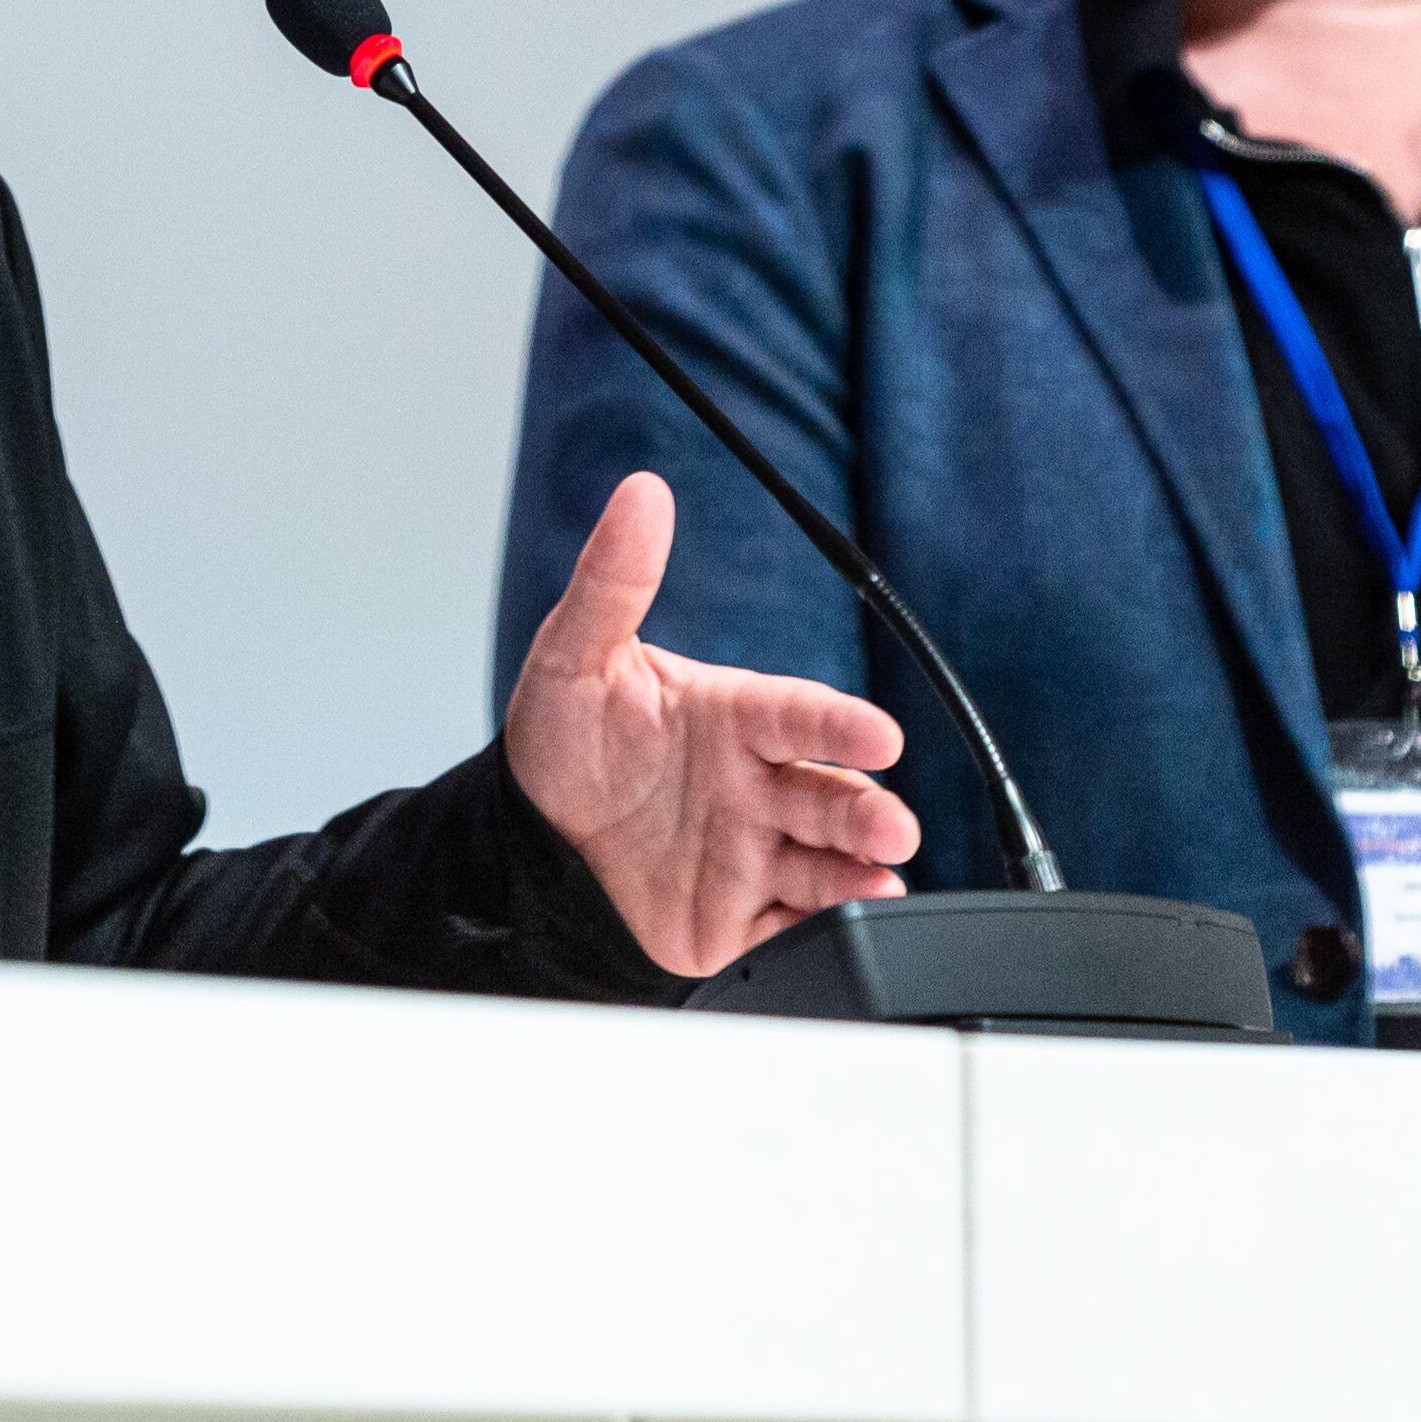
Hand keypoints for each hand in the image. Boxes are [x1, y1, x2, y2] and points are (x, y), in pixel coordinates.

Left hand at [501, 472, 922, 976]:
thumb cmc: (566, 739)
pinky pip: (789, 927)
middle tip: (892, 827)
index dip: (842, 726)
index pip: (800, 717)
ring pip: (825, 862)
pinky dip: (820, 931)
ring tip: (882, 879)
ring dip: (860, 871)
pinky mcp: (735, 919)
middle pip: (830, 795)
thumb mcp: (574, 655)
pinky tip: (845, 926)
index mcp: (735, 717)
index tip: (882, 735)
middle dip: (868, 812)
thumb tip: (640, 491)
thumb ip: (612, 580)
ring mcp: (751, 853)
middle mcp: (757, 785)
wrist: (528, 842)